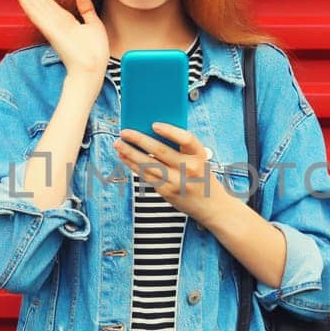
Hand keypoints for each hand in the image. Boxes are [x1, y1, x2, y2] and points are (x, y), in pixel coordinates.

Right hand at [8, 0, 108, 79]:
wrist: (93, 69)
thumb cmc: (94, 53)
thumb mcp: (93, 24)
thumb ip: (86, 8)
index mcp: (63, 19)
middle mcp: (53, 21)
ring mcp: (50, 24)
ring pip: (33, 1)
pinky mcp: (50, 28)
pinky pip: (35, 11)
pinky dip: (25, 0)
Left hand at [114, 122, 238, 223]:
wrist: (211, 205)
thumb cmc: (202, 176)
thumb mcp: (199, 159)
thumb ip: (181, 148)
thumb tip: (151, 132)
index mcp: (200, 155)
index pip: (186, 139)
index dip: (170, 131)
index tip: (154, 125)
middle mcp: (190, 168)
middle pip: (161, 151)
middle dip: (139, 140)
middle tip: (124, 132)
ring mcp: (177, 182)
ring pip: (149, 165)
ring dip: (130, 153)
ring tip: (118, 144)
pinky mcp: (167, 192)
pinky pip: (146, 176)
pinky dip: (133, 165)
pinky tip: (124, 157)